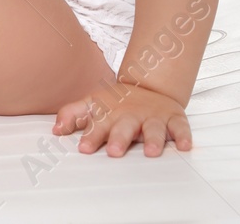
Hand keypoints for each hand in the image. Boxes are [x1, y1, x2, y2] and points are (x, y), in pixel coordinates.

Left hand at [53, 80, 192, 156]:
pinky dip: (183, 136)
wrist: (150, 86)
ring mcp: (153, 117)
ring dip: (153, 140)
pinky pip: (180, 127)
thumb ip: (73, 114)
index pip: (99, 125)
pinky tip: (184, 146)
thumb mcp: (93, 103)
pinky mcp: (173, 118)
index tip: (84, 149)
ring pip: (153, 128)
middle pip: (125, 127)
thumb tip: (55, 129)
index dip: (91, 136)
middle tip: (114, 151)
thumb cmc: (117, 102)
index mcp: (111, 113)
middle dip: (119, 138)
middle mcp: (131, 115)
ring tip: (151, 152)